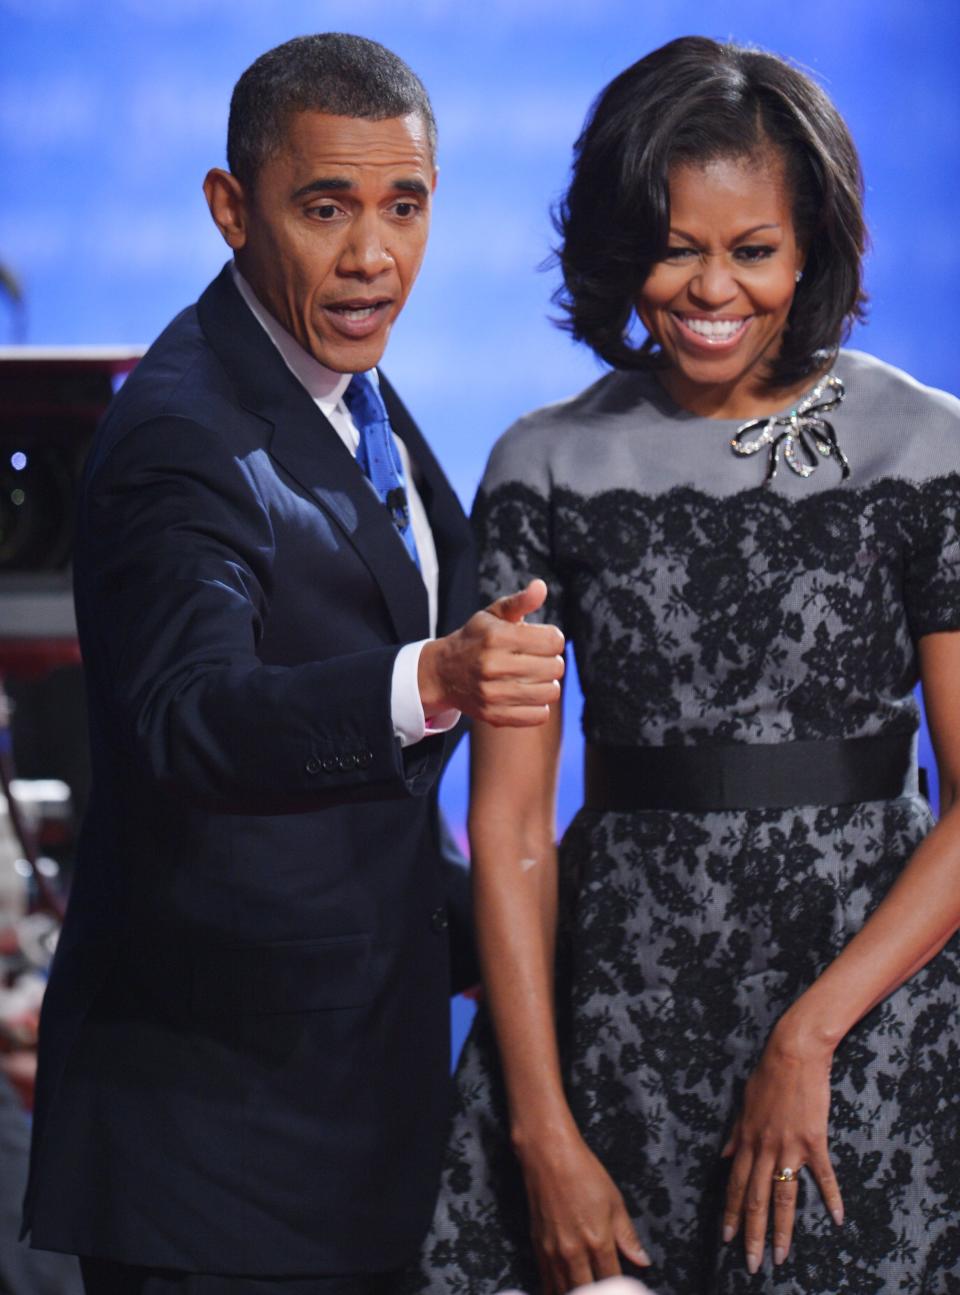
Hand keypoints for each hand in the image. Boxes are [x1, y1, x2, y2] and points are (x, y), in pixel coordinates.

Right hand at [418, 579, 564, 726]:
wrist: (442, 673)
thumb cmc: (475, 639)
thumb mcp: (493, 615)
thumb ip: (520, 601)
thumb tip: (541, 586)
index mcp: (496, 637)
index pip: (553, 641)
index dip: (553, 639)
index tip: (543, 640)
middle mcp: (493, 666)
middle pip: (554, 667)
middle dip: (552, 661)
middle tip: (538, 659)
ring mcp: (493, 693)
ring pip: (550, 692)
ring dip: (548, 683)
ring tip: (534, 677)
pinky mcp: (494, 715)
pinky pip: (538, 715)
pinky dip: (539, 705)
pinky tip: (528, 695)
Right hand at [516, 1130, 649, 1293]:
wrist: (548, 1155)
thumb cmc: (583, 1172)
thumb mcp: (614, 1201)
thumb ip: (628, 1236)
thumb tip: (643, 1261)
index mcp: (598, 1241)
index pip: (612, 1281)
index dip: (619, 1289)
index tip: (623, 1288)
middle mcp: (574, 1252)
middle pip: (588, 1292)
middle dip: (597, 1294)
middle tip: (603, 1290)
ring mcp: (553, 1252)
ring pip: (565, 1290)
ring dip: (577, 1292)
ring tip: (585, 1291)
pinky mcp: (538, 1247)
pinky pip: (546, 1281)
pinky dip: (555, 1289)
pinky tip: (563, 1289)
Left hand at [722, 1026, 843, 1273]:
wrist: (793, 1053)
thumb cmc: (767, 1075)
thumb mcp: (743, 1103)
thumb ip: (735, 1133)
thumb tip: (723, 1155)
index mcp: (746, 1140)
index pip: (734, 1185)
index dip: (730, 1213)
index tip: (726, 1238)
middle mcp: (764, 1148)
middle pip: (755, 1199)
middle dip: (752, 1234)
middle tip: (751, 1264)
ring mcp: (789, 1146)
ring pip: (783, 1197)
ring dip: (782, 1231)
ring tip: (782, 1257)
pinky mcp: (814, 1141)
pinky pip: (822, 1176)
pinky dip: (831, 1198)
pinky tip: (837, 1219)